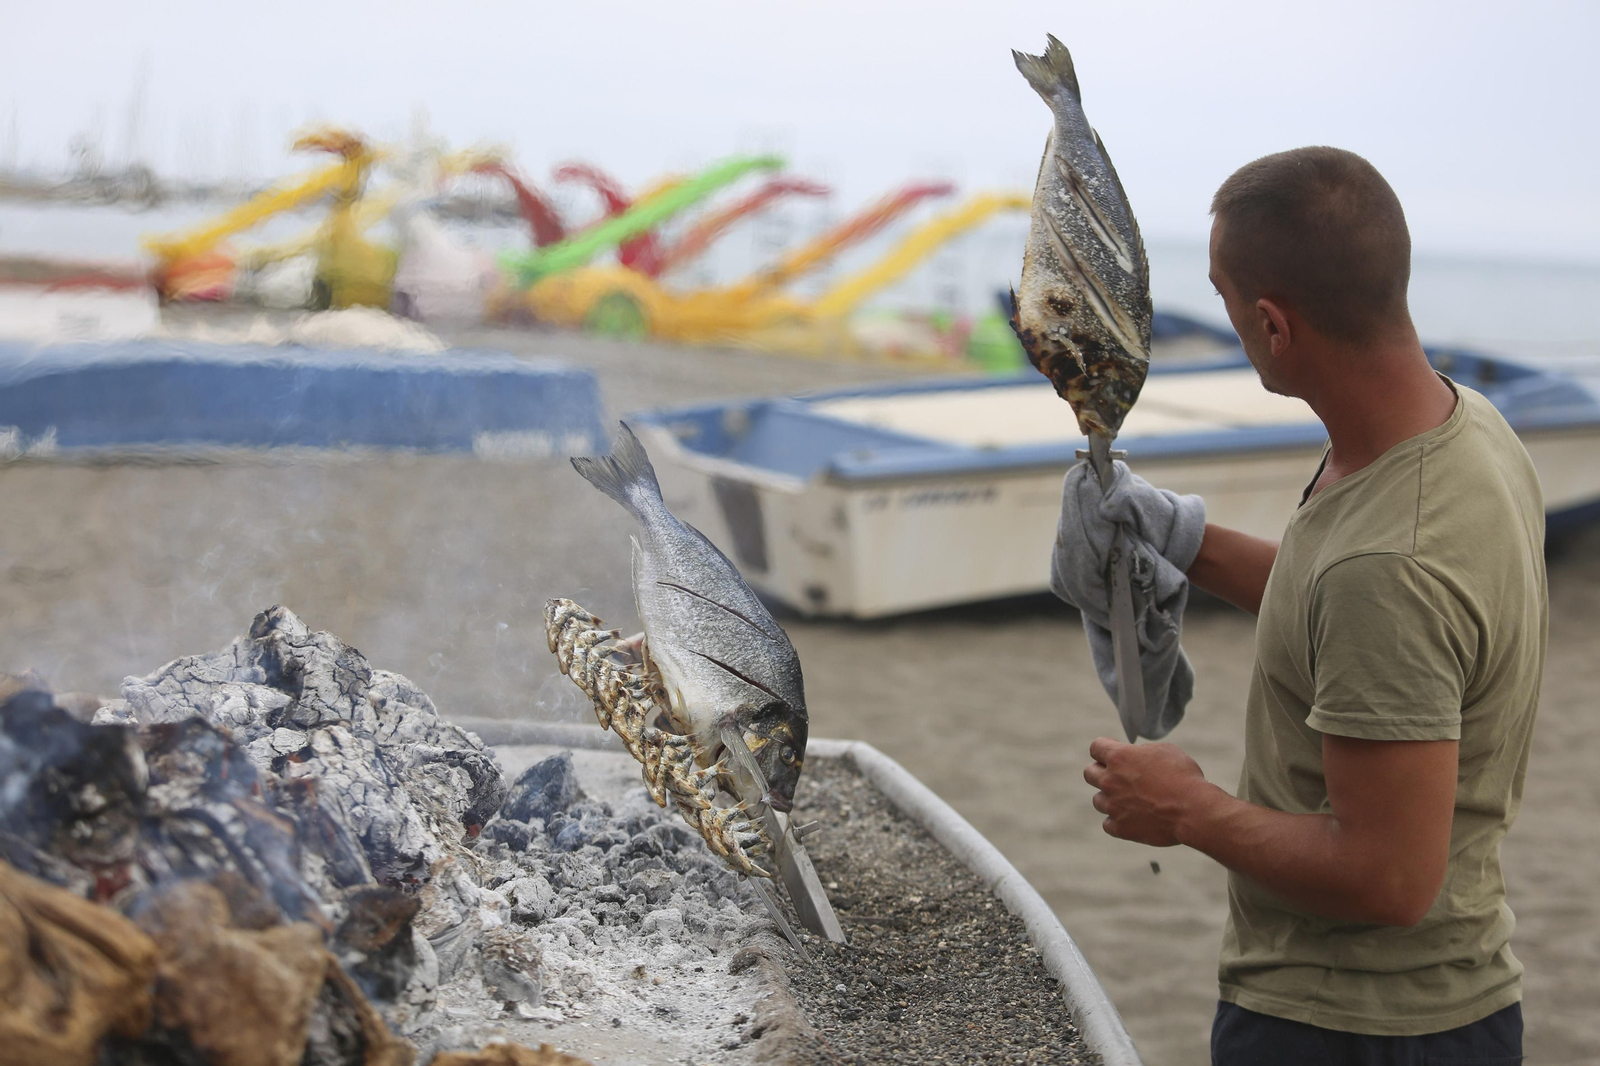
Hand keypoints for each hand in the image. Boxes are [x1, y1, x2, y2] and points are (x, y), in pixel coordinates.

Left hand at [1083, 737, 1208, 846]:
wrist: (1193, 810)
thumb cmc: (1183, 777)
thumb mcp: (1165, 751)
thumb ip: (1143, 751)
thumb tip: (1135, 756)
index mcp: (1119, 757)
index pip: (1096, 747)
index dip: (1105, 749)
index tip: (1116, 753)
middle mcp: (1110, 781)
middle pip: (1089, 773)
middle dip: (1101, 772)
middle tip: (1119, 777)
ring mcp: (1113, 806)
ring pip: (1098, 800)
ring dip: (1110, 798)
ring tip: (1130, 800)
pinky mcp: (1121, 828)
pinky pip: (1108, 824)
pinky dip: (1117, 821)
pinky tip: (1131, 818)